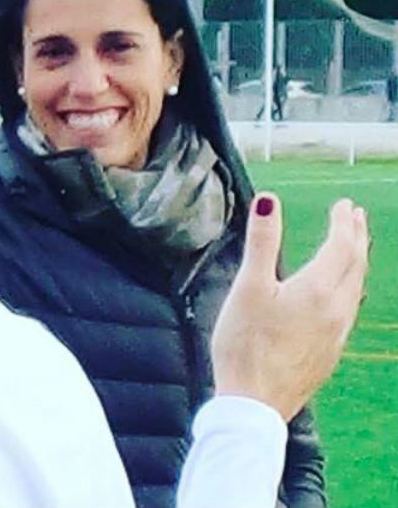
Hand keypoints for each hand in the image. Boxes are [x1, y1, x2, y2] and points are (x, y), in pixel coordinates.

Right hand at [212, 195, 370, 420]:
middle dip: (356, 237)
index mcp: (316, 290)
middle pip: (356, 266)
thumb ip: (262, 242)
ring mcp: (336, 334)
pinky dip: (350, 289)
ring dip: (357, 262)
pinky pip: (348, 311)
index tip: (342, 205)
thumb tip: (269, 200)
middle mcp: (335, 310)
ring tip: (353, 248)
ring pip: (355, 289)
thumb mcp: (247, 287)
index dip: (342, 223)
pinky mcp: (329, 353)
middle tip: (355, 216)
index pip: (340, 246)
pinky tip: (340, 295)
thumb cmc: (245, 345)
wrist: (255, 403)